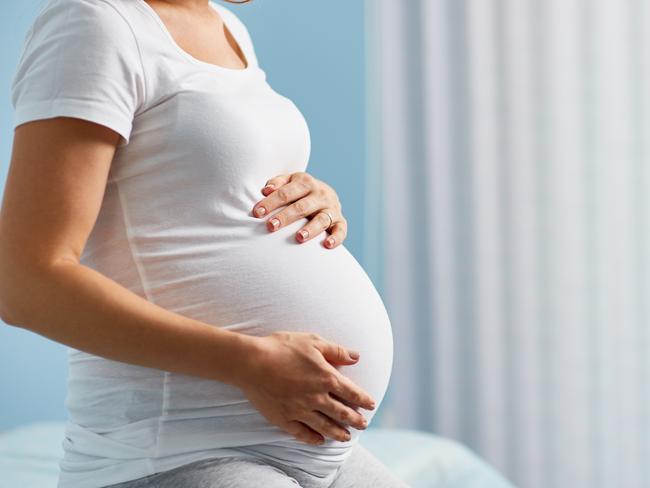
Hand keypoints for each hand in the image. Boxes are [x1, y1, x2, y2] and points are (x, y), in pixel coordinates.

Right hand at [233, 331, 375, 444]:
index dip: (363, 400)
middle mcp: (316, 397)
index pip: (351, 392)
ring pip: (324, 426)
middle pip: (341, 412)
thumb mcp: (312, 342)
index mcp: (326, 377)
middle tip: (364, 425)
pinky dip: (312, 438)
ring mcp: (300, 410)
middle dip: (355, 419)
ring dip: (338, 433)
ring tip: (346, 437)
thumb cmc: (281, 347)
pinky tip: (319, 440)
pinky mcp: (283, 418)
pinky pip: (302, 433)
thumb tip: (356, 357)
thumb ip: (336, 351)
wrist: (252, 361)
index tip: (371, 405)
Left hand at [252, 172, 347, 248]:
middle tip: (271, 226)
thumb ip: (277, 183)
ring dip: (311, 228)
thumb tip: (265, 190)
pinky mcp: (340, 221)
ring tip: (299, 238)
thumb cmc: (298, 191)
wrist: (325, 194)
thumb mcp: (289, 182)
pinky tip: (327, 245)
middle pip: (302, 206)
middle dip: (286, 216)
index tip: (257, 213)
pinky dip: (336, 238)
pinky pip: (341, 230)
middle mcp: (320, 194)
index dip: (271, 202)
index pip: (286, 192)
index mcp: (305, 182)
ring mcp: (331, 208)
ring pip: (322, 219)